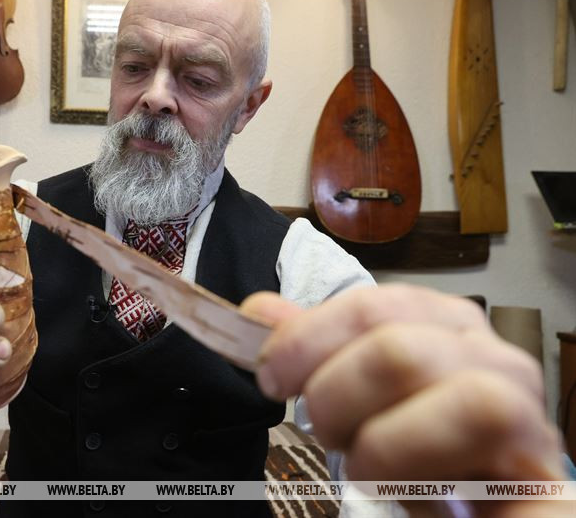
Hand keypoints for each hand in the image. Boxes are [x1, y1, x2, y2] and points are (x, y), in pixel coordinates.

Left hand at [244, 284, 570, 516]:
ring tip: (366, 468)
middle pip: (398, 349)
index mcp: (445, 326)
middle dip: (335, 396)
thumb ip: (314, 351)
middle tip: (325, 432)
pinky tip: (409, 492)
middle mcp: (493, 359)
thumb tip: (257, 311)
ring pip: (460, 399)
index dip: (306, 338)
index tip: (269, 375)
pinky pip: (495, 466)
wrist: (484, 513)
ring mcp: (526, 417)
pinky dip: (429, 478)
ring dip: (383, 445)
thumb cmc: (417, 451)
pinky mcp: (546, 480)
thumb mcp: (357, 395)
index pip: (369, 306)